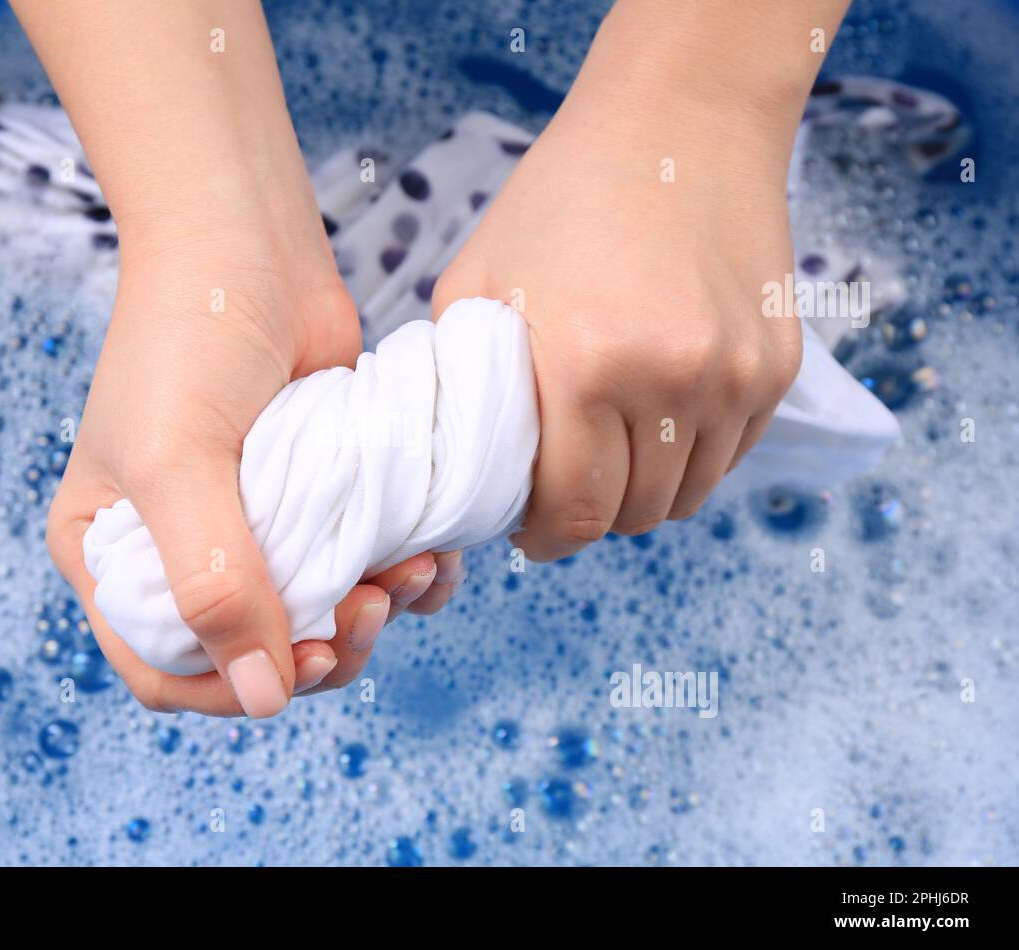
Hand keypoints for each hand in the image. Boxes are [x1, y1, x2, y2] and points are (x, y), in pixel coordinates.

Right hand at [12, 0, 459, 716]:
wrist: (245, 242)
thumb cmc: (183, 340)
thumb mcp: (177, 466)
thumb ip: (211, 584)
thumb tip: (264, 697)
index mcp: (114, 555)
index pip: (163, 668)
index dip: (231, 689)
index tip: (304, 666)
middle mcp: (181, 551)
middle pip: (253, 655)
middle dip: (322, 652)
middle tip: (369, 612)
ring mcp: (255, 527)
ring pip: (320, 619)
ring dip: (374, 618)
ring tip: (407, 577)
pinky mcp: (319, 499)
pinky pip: (363, 568)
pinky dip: (403, 577)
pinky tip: (427, 555)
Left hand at [433, 2, 817, 559]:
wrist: (679, 122)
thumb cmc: (560, 200)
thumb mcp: (475, 285)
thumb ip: (463, 385)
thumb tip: (461, 468)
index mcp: (585, 363)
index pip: (573, 512)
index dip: (546, 538)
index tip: (530, 533)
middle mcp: (672, 380)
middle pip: (635, 514)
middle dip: (590, 518)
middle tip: (563, 490)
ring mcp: (736, 376)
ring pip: (688, 495)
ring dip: (643, 493)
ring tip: (609, 455)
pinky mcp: (778, 366)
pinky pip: (731, 454)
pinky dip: (691, 457)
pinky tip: (656, 416)